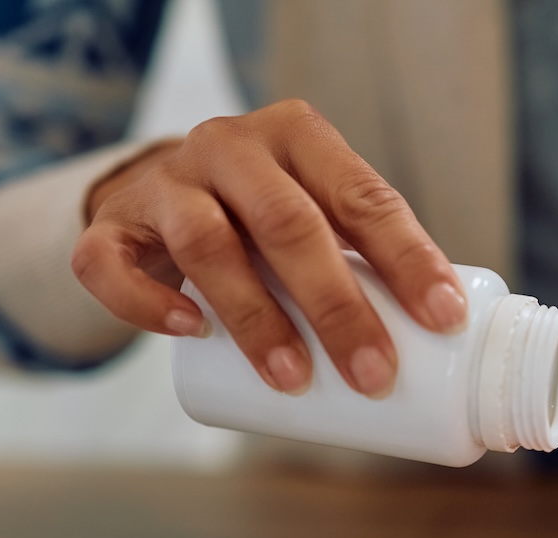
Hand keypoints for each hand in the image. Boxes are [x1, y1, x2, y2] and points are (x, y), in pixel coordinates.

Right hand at [71, 100, 467, 396]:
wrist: (161, 195)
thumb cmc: (263, 218)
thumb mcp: (317, 211)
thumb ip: (363, 255)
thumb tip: (447, 346)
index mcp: (299, 137)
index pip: (363, 197)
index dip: (408, 258)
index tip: (444, 319)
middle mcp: (230, 146)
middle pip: (289, 224)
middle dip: (337, 307)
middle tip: (373, 374)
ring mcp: (164, 182)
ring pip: (207, 245)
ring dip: (256, 319)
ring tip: (294, 381)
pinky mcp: (111, 225)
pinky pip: (112, 262)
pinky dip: (149, 304)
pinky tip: (191, 332)